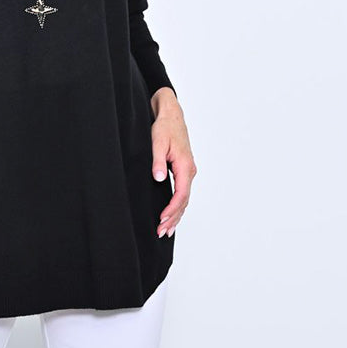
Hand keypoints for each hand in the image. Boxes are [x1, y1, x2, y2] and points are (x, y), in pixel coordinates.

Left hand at [149, 88, 195, 236]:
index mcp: (185, 165)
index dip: (172, 209)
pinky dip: (177, 206)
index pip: (181, 194)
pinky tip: (171, 216)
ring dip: (176, 215)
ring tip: (166, 231)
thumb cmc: (165, 127)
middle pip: (184, 201)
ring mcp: (188, 172)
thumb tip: (159, 178)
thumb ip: (157, 161)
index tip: (162, 219)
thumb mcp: (157, 142)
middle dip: (173, 218)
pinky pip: (182, 193)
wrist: (172, 115)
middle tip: (161, 232)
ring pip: (184, 199)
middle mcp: (189, 171)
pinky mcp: (183, 171)